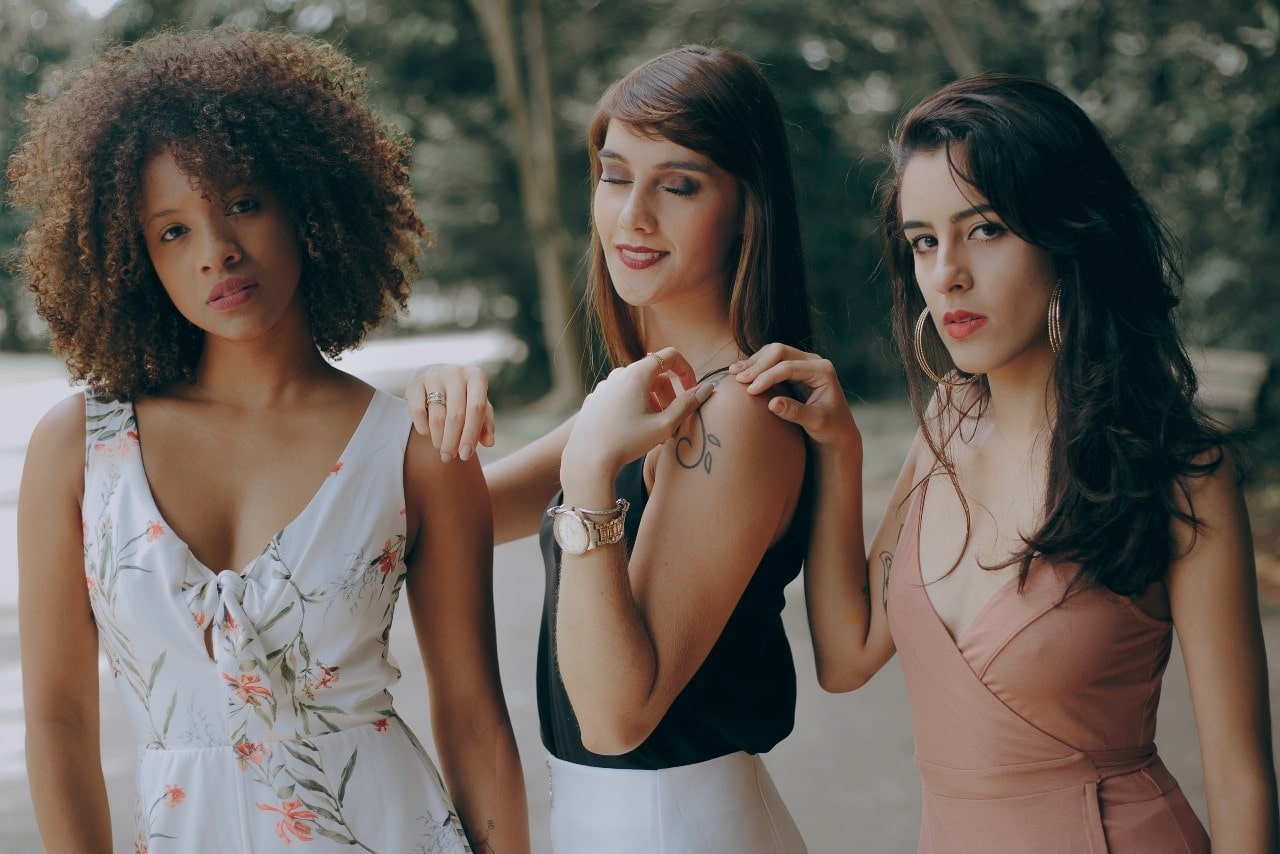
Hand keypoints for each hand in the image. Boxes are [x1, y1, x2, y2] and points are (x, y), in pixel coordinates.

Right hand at [405, 364, 495, 461]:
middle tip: (449, 458)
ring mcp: (434, 376)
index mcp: (477, 377)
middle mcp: (456, 373)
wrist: (438, 380)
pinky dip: (423, 427)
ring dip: (438, 438)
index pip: (477, 408)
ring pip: (437, 416)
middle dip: (452, 441)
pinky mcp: (415, 383)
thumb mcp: (478, 408)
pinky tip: (427, 433)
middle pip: (456, 415)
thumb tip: (489, 443)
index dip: (471, 434)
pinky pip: (418, 411)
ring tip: (440, 448)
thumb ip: (486, 425)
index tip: (465, 455)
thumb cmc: (464, 399)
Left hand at [561, 348, 711, 490]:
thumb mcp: (664, 425)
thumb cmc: (627, 442)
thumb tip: (707, 389)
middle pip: (654, 375)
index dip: (686, 371)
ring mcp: (604, 386)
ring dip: (652, 403)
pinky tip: (634, 431)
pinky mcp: (595, 400)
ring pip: (637, 387)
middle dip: (669, 394)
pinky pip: (621, 396)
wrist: (587, 460)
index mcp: (637, 374)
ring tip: (656, 430)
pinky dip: (634, 407)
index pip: (670, 356)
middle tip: (674, 422)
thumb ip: (687, 404)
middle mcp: (619, 374)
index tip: (692, 391)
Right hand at [729, 343, 859, 454]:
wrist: (837, 432)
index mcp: (822, 370)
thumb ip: (796, 413)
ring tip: (734, 373)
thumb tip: (772, 404)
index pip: (788, 367)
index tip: (750, 391)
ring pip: (773, 352)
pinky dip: (755, 366)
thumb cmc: (831, 429)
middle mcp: (813, 362)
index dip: (767, 376)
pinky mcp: (793, 370)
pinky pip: (771, 361)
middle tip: (739, 379)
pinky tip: (740, 373)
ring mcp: (802, 363)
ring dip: (753, 362)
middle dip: (758, 364)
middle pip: (779, 351)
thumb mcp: (817, 423)